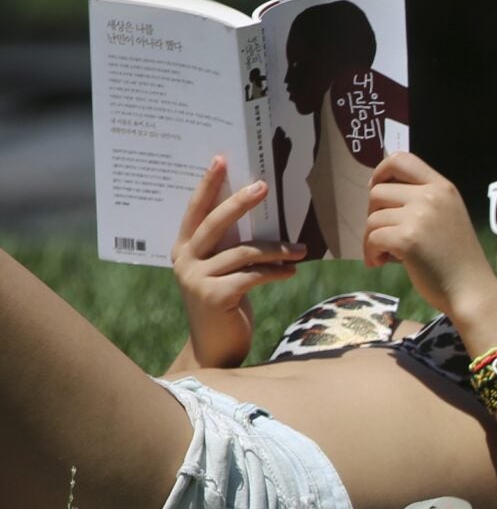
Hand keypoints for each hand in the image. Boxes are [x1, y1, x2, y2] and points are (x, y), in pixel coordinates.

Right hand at [171, 155, 301, 370]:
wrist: (215, 349)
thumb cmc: (225, 305)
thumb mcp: (221, 272)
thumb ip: (229, 248)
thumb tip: (261, 217)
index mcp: (183, 249)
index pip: (195, 211)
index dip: (207, 185)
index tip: (221, 159)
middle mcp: (185, 260)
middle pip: (215, 223)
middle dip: (240, 202)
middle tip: (264, 186)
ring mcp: (197, 278)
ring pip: (243, 252)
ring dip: (277, 249)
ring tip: (301, 251)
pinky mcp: (215, 296)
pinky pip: (253, 275)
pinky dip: (276, 272)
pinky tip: (292, 272)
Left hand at [364, 152, 496, 321]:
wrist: (473, 291)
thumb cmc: (459, 260)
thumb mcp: (448, 216)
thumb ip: (423, 200)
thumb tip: (380, 193)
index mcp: (443, 188)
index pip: (402, 159)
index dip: (381, 171)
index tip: (377, 188)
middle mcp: (432, 196)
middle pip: (378, 191)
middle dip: (374, 214)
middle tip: (384, 234)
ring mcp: (420, 216)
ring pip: (372, 217)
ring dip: (372, 238)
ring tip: (386, 255)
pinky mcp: (407, 239)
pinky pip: (372, 237)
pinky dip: (371, 253)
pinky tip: (381, 263)